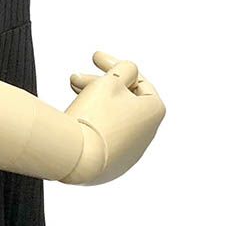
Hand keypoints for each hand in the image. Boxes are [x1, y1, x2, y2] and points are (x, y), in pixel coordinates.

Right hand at [59, 51, 165, 184]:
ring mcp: (129, 153)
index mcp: (154, 111)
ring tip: (71, 95)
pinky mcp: (110, 167)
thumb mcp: (110, 81)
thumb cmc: (95, 116)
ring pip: (112, 119)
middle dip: (99, 85)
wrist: (76, 156)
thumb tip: (129, 70)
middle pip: (123, 100)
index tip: (94, 58)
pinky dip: (92, 125)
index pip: (138, 81)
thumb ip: (123, 69)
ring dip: (94, 103)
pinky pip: (103, 139)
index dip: (115, 66)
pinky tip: (76, 118)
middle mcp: (147, 134)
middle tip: (75, 78)